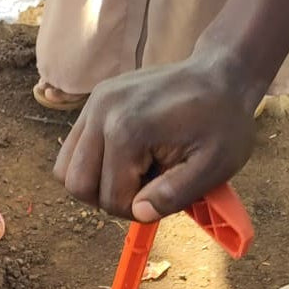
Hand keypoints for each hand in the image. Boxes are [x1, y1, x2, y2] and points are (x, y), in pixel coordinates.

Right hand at [54, 53, 256, 219]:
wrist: (220, 75)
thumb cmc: (223, 122)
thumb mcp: (214, 166)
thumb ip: (175, 194)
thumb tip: (139, 214)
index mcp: (127, 130)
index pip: (110, 198)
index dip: (138, 209)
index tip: (164, 194)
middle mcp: (102, 112)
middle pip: (76, 185)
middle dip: (109, 198)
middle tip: (144, 187)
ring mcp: (94, 103)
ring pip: (65, 169)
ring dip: (95, 183)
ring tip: (133, 172)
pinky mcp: (94, 100)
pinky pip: (72, 150)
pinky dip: (92, 164)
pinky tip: (126, 157)